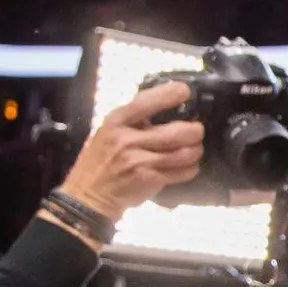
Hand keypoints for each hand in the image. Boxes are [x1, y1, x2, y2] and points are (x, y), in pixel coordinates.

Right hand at [59, 81, 204, 221]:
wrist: (90, 194)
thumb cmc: (100, 160)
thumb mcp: (108, 131)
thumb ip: (132, 119)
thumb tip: (163, 106)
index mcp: (116, 121)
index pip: (145, 102)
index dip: (169, 94)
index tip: (185, 91)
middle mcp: (127, 139)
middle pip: (175, 132)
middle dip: (194, 130)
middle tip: (197, 130)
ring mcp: (139, 161)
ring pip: (183, 153)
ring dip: (196, 150)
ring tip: (195, 148)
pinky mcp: (149, 179)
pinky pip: (181, 172)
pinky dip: (191, 168)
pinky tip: (189, 166)